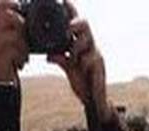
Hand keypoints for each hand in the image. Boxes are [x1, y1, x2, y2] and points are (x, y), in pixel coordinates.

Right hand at [0, 0, 28, 82]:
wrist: (4, 86)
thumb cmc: (12, 63)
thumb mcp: (17, 42)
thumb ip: (20, 29)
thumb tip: (33, 18)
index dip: (7, 2)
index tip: (20, 8)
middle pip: (5, 15)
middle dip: (20, 23)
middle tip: (26, 37)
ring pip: (13, 32)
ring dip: (24, 42)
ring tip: (24, 54)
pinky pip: (13, 48)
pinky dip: (22, 54)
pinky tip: (22, 62)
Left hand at [46, 3, 111, 120]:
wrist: (95, 101)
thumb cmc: (83, 82)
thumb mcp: (68, 69)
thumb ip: (60, 59)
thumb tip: (49, 54)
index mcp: (81, 44)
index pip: (75, 23)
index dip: (70, 10)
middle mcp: (89, 46)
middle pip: (84, 25)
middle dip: (75, 22)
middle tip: (67, 28)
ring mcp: (95, 55)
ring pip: (87, 40)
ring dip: (77, 46)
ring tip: (73, 55)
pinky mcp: (99, 66)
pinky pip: (89, 58)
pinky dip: (82, 60)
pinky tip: (80, 66)